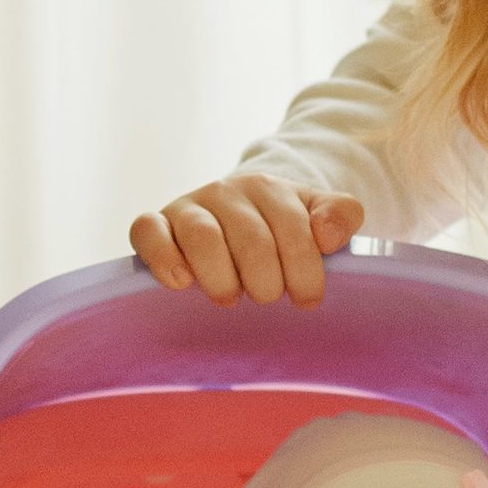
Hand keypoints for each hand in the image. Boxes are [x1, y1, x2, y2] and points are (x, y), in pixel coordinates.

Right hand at [128, 173, 363, 307]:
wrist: (235, 216)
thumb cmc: (279, 227)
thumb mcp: (317, 214)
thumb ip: (340, 215)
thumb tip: (326, 236)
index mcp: (269, 188)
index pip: (292, 227)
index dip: (305, 269)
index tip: (307, 298)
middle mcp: (226, 191)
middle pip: (250, 239)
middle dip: (265, 281)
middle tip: (267, 298)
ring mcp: (188, 206)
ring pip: (202, 236)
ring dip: (221, 278)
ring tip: (230, 298)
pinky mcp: (155, 222)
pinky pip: (147, 230)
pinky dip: (164, 257)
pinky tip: (182, 284)